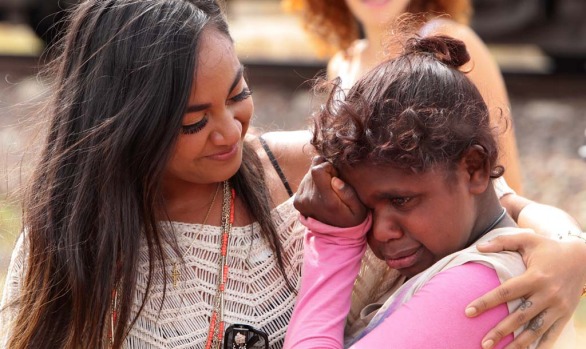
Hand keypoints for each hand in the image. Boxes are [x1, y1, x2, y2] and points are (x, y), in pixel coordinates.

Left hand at [293, 156, 366, 226]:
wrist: (334, 235)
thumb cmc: (351, 219)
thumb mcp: (359, 209)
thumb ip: (348, 194)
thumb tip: (334, 180)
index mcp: (326, 201)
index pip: (317, 170)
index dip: (328, 166)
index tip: (337, 175)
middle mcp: (309, 200)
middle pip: (313, 169)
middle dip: (325, 171)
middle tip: (334, 182)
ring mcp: (301, 201)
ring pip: (308, 173)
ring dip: (319, 177)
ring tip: (329, 189)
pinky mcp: (296, 201)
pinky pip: (305, 181)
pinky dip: (314, 183)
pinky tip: (322, 192)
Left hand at [465, 233, 585, 348]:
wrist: (583, 259)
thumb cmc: (549, 248)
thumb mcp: (527, 239)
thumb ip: (502, 242)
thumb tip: (478, 248)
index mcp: (535, 277)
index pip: (505, 292)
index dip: (486, 302)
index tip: (468, 311)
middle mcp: (547, 294)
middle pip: (519, 317)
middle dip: (500, 331)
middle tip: (483, 343)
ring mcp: (558, 307)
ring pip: (535, 330)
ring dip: (518, 344)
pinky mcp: (565, 315)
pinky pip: (552, 334)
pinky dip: (540, 346)